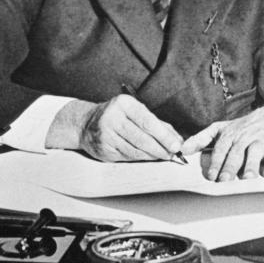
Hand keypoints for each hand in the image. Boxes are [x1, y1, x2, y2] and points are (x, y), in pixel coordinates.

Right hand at [46, 96, 183, 161]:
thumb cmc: (118, 117)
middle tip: (172, 154)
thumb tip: (177, 139)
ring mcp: (106, 135)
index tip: (176, 145)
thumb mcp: (135, 112)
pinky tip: (147, 157)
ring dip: (152, 155)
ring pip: (135, 150)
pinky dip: (140, 158)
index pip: (147, 121)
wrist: (86, 124)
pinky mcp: (104, 149)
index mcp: (123, 104)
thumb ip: (157, 124)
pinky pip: (127, 157)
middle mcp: (112, 118)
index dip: (163, 135)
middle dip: (160, 148)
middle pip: (141, 138)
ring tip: (162, 156)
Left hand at [180, 105, 263, 179]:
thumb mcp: (222, 129)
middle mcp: (245, 135)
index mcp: (230, 133)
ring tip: (246, 179)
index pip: (221, 148)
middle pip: (236, 151)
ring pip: (255, 151)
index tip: (211, 176)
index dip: (216, 162)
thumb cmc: (243, 127)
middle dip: (230, 166)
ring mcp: (261, 138)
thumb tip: (183, 149)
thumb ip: (202, 138)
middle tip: (224, 180)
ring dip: (250, 165)